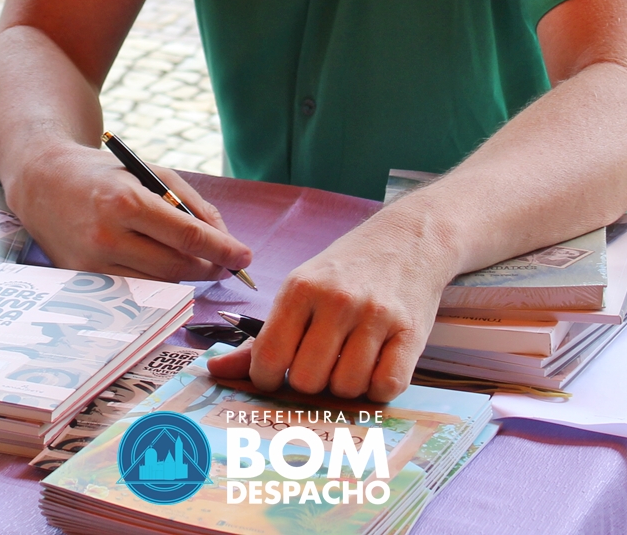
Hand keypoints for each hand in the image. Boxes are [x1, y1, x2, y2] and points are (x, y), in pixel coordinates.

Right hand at [7, 140, 251, 281]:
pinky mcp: (83, 280)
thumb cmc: (105, 174)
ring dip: (186, 277)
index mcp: (127, 203)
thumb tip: (224, 239)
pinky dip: (158, 283)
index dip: (223, 250)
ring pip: (159, 285)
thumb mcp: (152, 173)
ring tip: (197, 262)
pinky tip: (165, 267)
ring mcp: (93, 264)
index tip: (245, 258)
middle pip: (177, 267)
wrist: (43, 183)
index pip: (188, 237)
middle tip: (226, 263)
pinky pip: (135, 291)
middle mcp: (108, 237)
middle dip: (210, 267)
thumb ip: (192, 203)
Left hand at [205, 211, 452, 402]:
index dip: (269, 378)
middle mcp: (337, 300)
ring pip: (346, 388)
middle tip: (323, 360)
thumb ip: (262, 337)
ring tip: (352, 358)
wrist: (409, 239)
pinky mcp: (411, 332)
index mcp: (299, 289)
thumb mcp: (299, 290)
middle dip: (311, 382)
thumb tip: (215, 371)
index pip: (268, 359)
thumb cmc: (345, 272)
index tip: (281, 370)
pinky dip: (378, 388)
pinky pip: (386, 387)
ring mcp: (376, 316)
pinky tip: (377, 366)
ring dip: (347, 385)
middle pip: (306, 380)